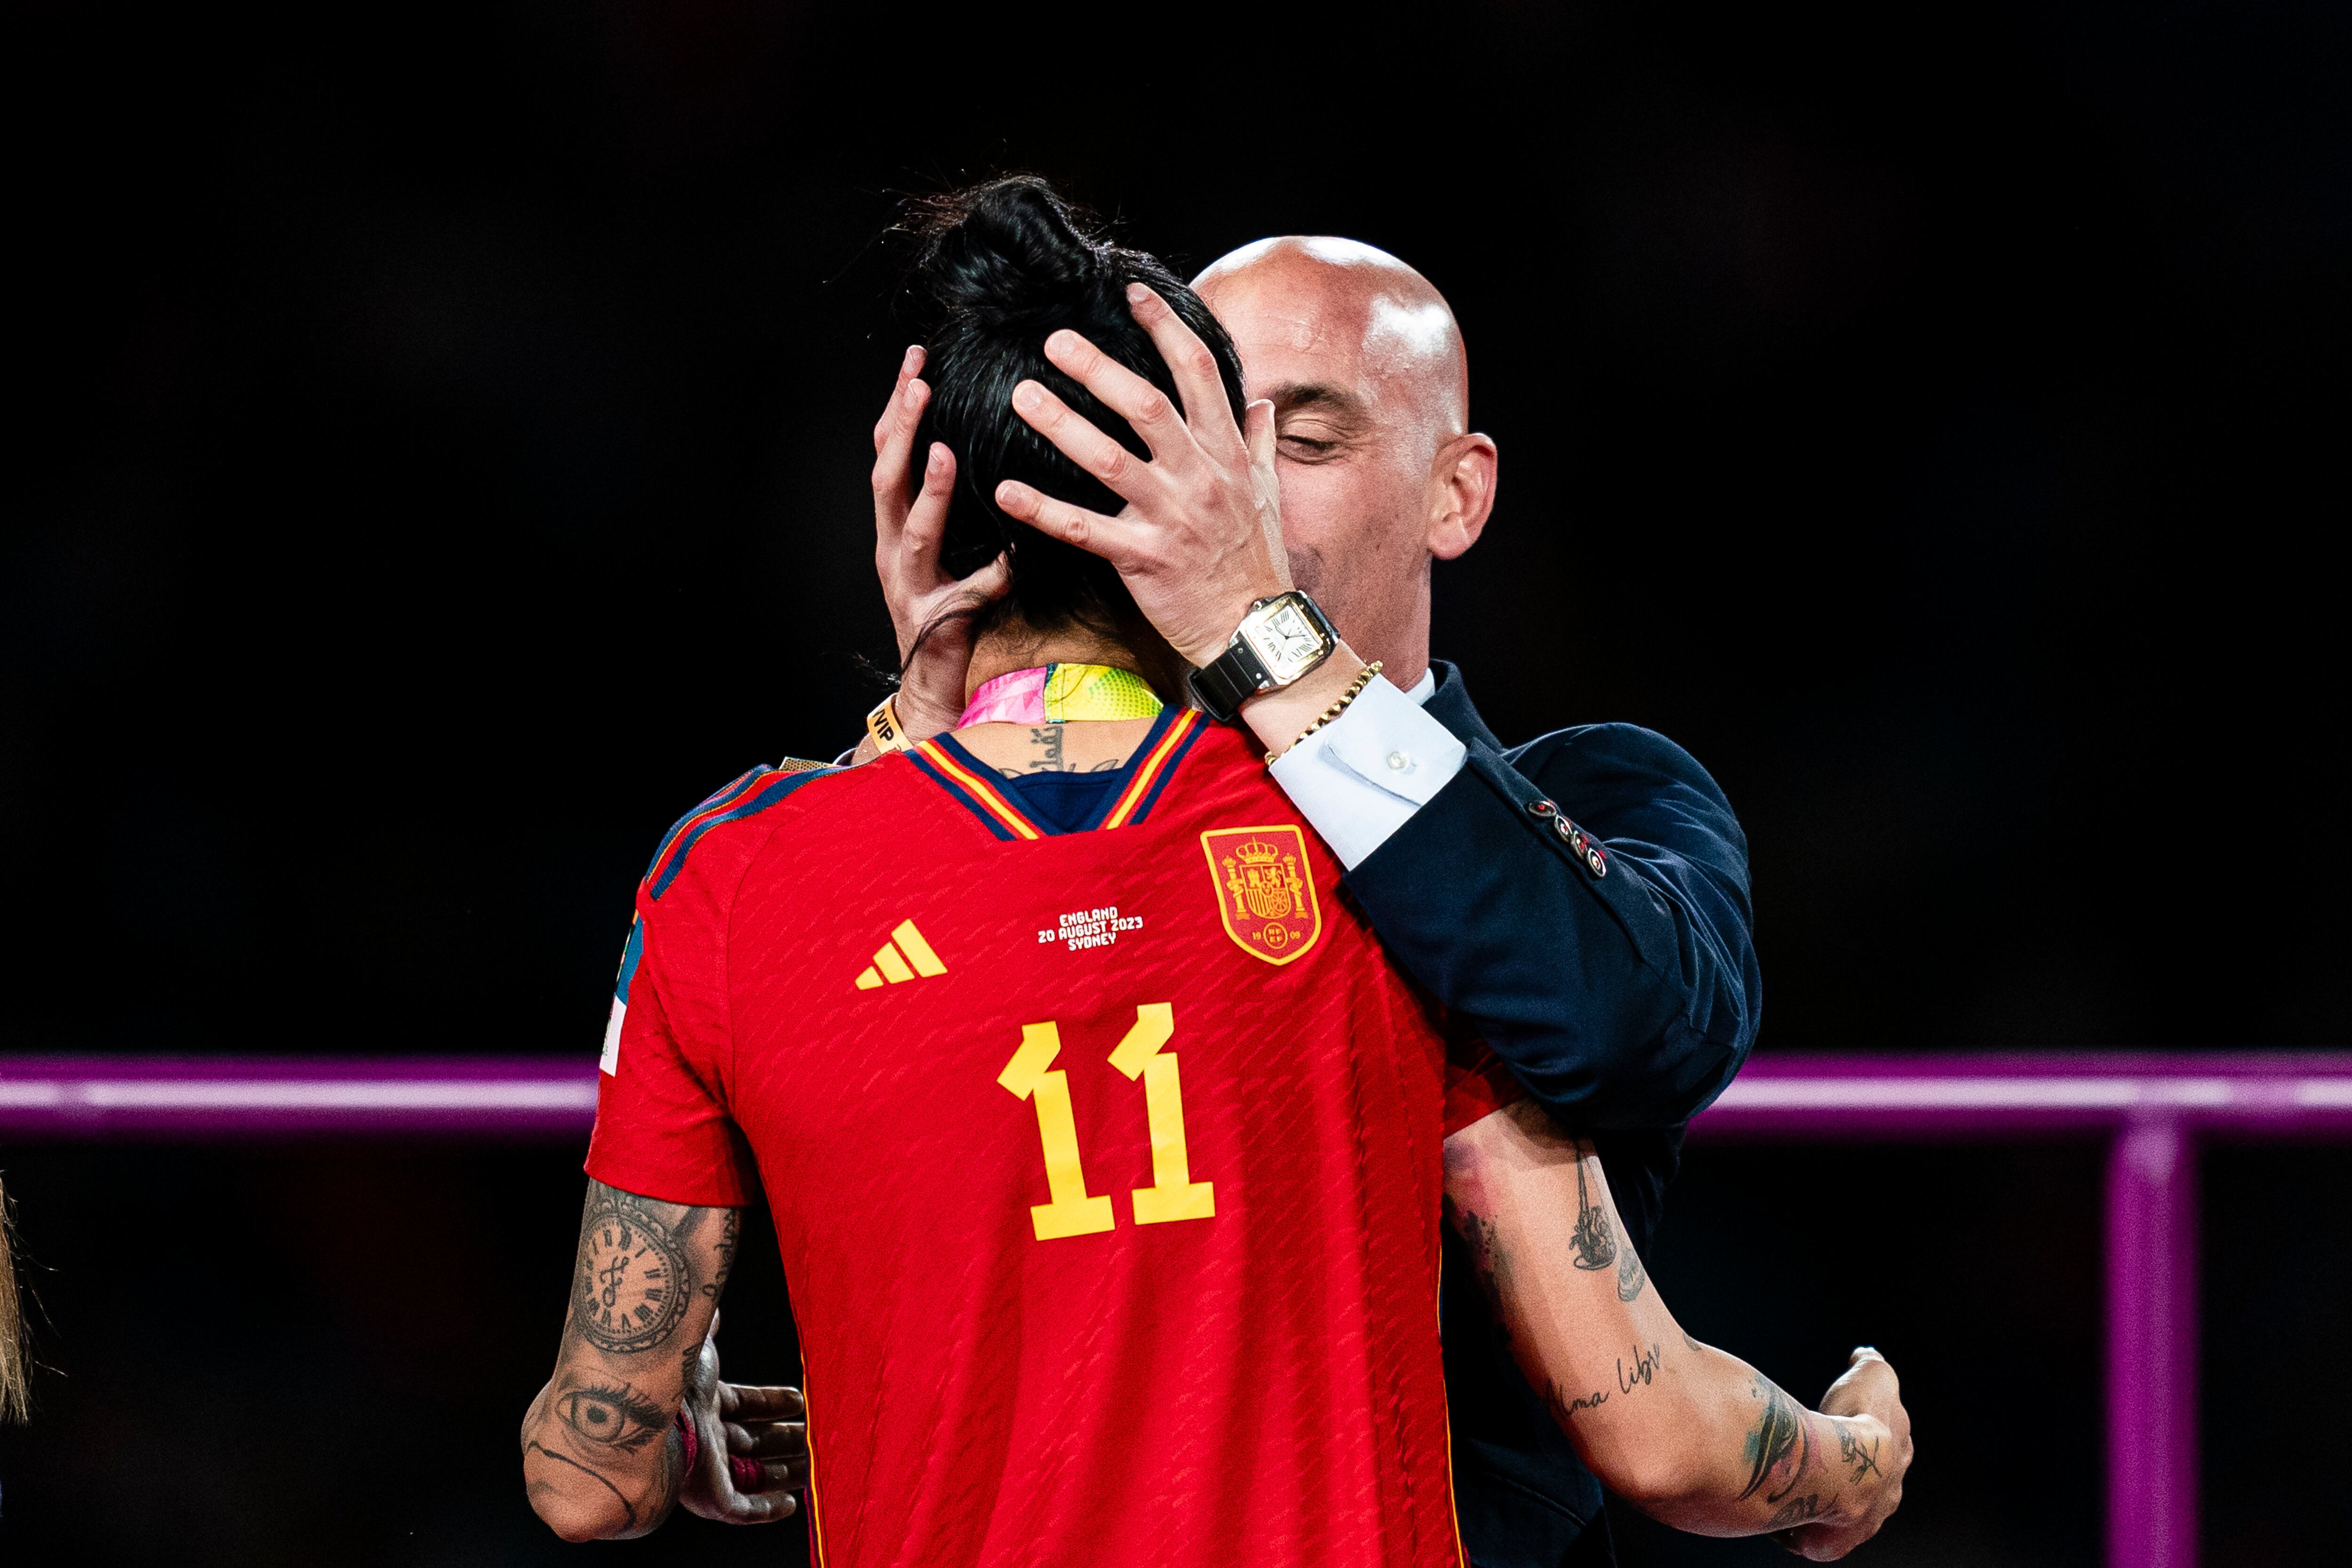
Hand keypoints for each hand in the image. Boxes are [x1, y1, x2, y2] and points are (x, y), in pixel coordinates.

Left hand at [677, 1312, 808, 1524]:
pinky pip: (745, 1510)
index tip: (798, 1399)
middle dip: (785, 1439)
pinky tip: (792, 1505)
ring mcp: (710, 1471)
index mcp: (703, 1405)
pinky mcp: (713, 1499)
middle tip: (814, 1437)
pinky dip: (769, 1509)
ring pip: (755, 1475)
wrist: (651, 1422)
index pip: (743, 1405)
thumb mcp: (702, 1348)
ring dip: (785, 1473)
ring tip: (815, 1468)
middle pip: (753, 1441)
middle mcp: (707, 1438)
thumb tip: (713, 1307)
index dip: (770, 1403)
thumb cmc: (675, 1382)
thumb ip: (709, 1329)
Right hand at [866, 346, 1009, 750]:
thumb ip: (957, 508)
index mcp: (895, 525)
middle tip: (917, 380)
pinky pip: (964, 594)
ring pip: (909, 529)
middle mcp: (892, 549)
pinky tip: (1008, 558)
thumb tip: (983, 451)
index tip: (916, 360)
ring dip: (925, 490)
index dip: (897, 407)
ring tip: (937, 449)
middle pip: (885, 478)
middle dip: (898, 428)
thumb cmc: (944, 610)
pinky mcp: (935, 619)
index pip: (888, 453)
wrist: (929, 686)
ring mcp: (908, 584)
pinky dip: (987, 575)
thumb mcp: (948, 547)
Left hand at [993, 284, 1289, 667]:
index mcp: (1226, 452)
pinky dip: (1043, 510)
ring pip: (1109, 459)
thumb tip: (1261, 401)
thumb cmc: (1255, 559)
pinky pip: (1086, 530)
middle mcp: (1200, 477)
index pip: (1198, 373)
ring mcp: (1171, 517)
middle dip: (1098, 368)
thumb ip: (1257, 442)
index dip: (1166, 328)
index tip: (1133, 294)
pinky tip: (1006, 491)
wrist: (1255, 629)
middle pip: (1146, 405)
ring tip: (1021, 396)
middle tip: (1054, 340)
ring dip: (1062, 425)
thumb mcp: (1267, 493)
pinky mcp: (1144, 559)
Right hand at [1776, 1348, 1912, 1560]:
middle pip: (1868, 1487)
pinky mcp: (1832, 1542)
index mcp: (1898, 1455)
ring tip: (1795, 1492)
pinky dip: (1796, 1528)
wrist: (1847, 1466)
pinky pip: (1812, 1538)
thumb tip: (1865, 1355)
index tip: (1850, 1431)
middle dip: (1848, 1478)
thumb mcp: (1871, 1375)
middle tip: (1822, 1467)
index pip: (1890, 1449)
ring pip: (1841, 1514)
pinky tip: (1780, 1516)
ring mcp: (1862, 1522)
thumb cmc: (1859, 1418)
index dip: (1869, 1438)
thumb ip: (1870, 1364)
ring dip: (1822, 1505)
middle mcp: (1888, 1494)